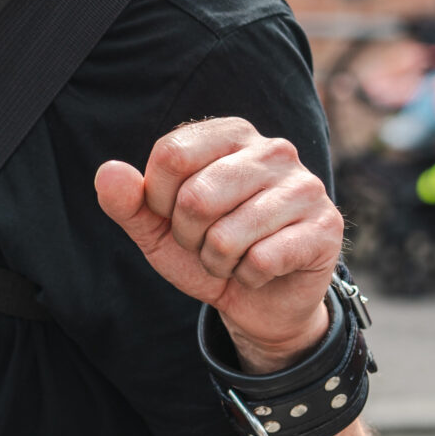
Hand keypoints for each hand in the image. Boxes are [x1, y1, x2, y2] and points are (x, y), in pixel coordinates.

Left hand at [96, 117, 341, 372]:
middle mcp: (273, 149)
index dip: (158, 199)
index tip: (174, 215)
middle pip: (197, 196)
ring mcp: (305, 185)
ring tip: (233, 257)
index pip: (171, 154)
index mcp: (231, 134)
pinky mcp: (326, 226)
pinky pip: (261, 260)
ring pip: (228, 235)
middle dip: (189, 236)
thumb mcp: (159, 229)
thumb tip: (107, 172)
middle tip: (207, 244)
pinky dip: (248, 277)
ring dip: (218, 261)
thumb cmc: (207, 251)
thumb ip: (129, 202)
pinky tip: (261, 271)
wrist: (260, 301)